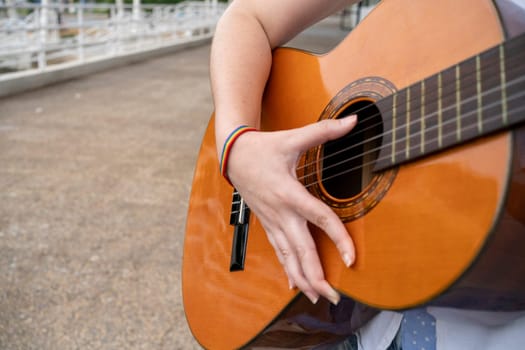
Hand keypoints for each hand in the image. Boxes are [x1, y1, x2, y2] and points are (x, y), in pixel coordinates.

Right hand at [226, 116, 357, 304]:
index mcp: (290, 192)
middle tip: (334, 296)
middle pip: (301, 249)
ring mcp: (272, 221)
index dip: (337, 239)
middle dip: (317, 275)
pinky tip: (294, 286)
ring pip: (288, 256)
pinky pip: (278, 251)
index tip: (351, 259)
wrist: (233, 156)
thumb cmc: (264, 147)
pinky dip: (287, 270)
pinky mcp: (267, 224)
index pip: (319, 219)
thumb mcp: (293, 138)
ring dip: (303, 278)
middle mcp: (281, 212)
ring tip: (318, 297)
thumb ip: (324, 131)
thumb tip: (354, 121)